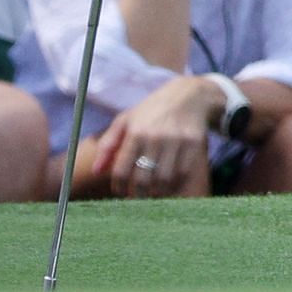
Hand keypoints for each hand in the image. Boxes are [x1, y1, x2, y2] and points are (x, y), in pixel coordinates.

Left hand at [86, 75, 219, 198]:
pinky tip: (169, 182)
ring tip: (152, 192)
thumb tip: (96, 171)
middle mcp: (156, 137)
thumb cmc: (151, 110)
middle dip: (138, 194)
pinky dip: (175, 182)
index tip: (120, 191)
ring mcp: (176, 141)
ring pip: (163, 180)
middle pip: (143, 179)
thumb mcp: (126, 119)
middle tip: (137, 196)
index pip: (121, 170)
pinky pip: (182, 173)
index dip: (118, 186)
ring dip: (157, 191)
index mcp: (136, 132)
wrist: (189, 95)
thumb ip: (108, 144)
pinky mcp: (194, 144)